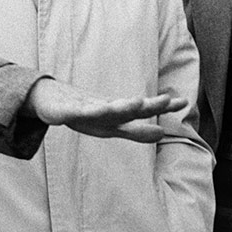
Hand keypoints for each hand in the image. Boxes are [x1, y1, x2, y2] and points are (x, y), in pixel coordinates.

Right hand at [24, 78, 184, 142]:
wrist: (48, 98)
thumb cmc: (84, 111)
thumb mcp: (110, 126)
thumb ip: (135, 131)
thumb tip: (161, 133)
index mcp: (115, 114)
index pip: (143, 110)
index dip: (161, 107)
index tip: (183, 102)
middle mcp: (104, 108)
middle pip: (129, 107)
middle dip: (147, 105)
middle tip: (166, 100)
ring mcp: (84, 108)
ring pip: (104, 107)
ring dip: (119, 106)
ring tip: (135, 104)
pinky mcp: (65, 110)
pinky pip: (75, 111)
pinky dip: (83, 110)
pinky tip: (90, 110)